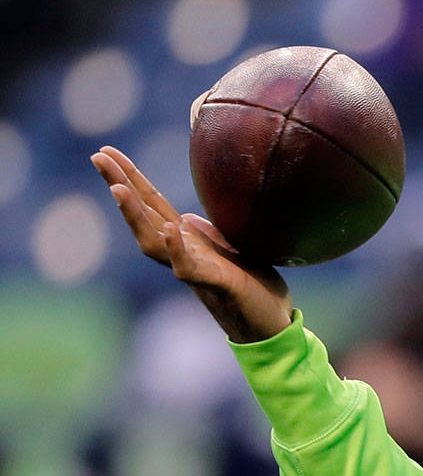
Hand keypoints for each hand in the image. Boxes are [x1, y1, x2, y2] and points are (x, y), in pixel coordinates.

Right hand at [91, 145, 293, 342]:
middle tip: (98, 157)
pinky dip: (177, 249)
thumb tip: (186, 219)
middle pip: (144, 216)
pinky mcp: (215, 284)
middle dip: (120, 186)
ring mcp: (194, 269)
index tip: (107, 152)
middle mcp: (182, 253)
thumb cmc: (252, 287)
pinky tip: (169, 230)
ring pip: (153, 242)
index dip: (131, 178)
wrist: (270, 324)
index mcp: (187, 239)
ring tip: (118, 189)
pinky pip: (189, 267)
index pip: (152, 203)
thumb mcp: (230, 249)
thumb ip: (207, 234)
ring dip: (135, 216)